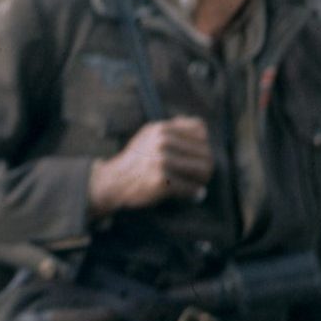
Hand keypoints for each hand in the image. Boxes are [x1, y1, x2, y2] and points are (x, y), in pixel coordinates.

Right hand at [87, 116, 212, 217]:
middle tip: (202, 176)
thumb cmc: (136, 160)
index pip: (200, 130)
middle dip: (206, 165)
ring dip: (202, 180)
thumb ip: (172, 129)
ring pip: (202, 169)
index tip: (199, 155)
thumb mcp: (149, 136)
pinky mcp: (162, 180)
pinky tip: (191, 194)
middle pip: (204, 151)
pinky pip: (191, 187)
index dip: (203, 143)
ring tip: (199, 184)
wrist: (114, 181)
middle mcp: (162, 142)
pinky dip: (193, 192)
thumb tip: (201, 126)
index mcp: (161, 129)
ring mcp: (161, 161)